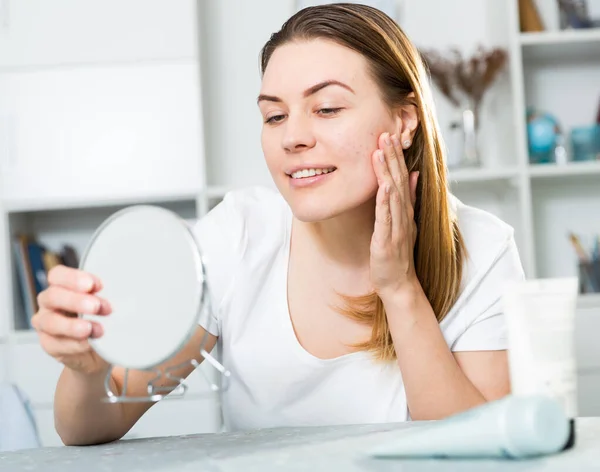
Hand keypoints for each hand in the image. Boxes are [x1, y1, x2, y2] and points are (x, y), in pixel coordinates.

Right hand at [31, 265, 111, 374]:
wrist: (98, 350)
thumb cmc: (102, 319)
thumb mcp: (106, 303)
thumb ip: (106, 295)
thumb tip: (124, 293)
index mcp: (62, 286)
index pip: (57, 275)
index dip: (74, 278)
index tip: (95, 285)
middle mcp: (50, 303)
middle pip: (52, 296)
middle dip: (76, 301)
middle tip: (96, 306)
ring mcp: (46, 324)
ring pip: (50, 322)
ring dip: (73, 325)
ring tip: (95, 329)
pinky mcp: (49, 344)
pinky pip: (55, 344)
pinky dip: (75, 344)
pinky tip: (89, 344)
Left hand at [370, 132, 418, 299]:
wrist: (399, 283)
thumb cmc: (398, 253)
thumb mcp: (404, 221)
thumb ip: (409, 198)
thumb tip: (414, 174)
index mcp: (405, 210)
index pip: (402, 178)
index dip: (396, 156)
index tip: (390, 135)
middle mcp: (403, 216)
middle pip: (399, 181)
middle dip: (392, 157)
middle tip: (386, 133)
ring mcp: (397, 228)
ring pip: (393, 196)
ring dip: (387, 172)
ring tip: (380, 151)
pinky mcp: (388, 241)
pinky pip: (387, 218)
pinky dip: (385, 202)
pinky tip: (383, 187)